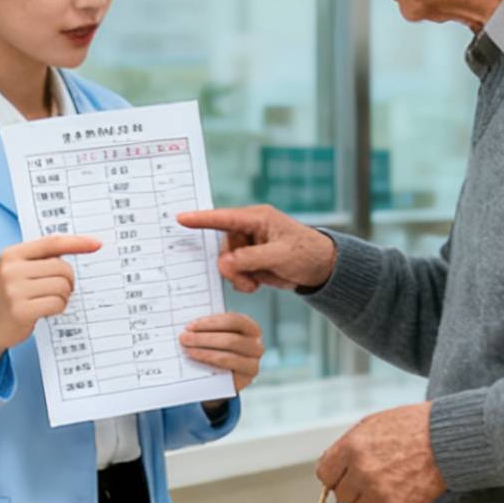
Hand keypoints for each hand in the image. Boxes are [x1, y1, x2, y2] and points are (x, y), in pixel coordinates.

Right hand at [0, 234, 102, 370]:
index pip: (51, 243)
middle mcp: (11, 269)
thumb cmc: (14, 295)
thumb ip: (44, 258)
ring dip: (64, 296)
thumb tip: (82, 247)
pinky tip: (47, 310)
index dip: (77, 242)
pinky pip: (57, 303)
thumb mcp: (21, 270)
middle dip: (68, 280)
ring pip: (62, 286)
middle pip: (61, 268)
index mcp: (12, 254)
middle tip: (59, 290)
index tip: (96, 244)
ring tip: (50, 300)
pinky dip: (59, 307)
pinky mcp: (21, 310)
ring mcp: (14, 290)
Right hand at [178, 205, 337, 293]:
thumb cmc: (307, 254)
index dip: (201, 219)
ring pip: (228, 262)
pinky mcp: (253, 259)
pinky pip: (236, 271)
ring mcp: (251, 245)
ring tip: (255, 284)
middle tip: (247, 281)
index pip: (224, 218)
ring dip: (238, 276)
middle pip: (225, 246)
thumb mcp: (280, 257)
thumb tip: (226, 263)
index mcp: (258, 219)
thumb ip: (250, 259)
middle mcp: (251, 229)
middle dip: (232, 266)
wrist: (322, 268)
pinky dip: (243, 281)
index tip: (181, 218)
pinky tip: (257, 284)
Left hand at [178, 312, 264, 393]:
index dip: (211, 322)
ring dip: (204, 353)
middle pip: (230, 340)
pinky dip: (209, 365)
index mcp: (251, 328)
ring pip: (227, 357)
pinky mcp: (245, 380)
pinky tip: (197, 361)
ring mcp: (253, 364)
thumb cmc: (219, 347)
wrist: (224, 374)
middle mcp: (256, 346)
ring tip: (187, 350)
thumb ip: (209, 328)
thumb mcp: (218, 333)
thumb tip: (190, 326)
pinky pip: (225, 372)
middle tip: (184, 338)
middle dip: (203, 338)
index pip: (233, 320)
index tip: (190, 326)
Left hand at [316, 403, 444, 502]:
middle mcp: (361, 471)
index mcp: (351, 447)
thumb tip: (333, 467)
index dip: (336, 474)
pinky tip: (399, 491)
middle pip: (342, 494)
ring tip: (391, 481)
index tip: (345, 474)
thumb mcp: (371, 425)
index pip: (325, 474)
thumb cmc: (412, 427)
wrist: (446, 440)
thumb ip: (347, 447)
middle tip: (375, 476)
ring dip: (370, 498)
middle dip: (354, 486)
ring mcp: (377, 492)